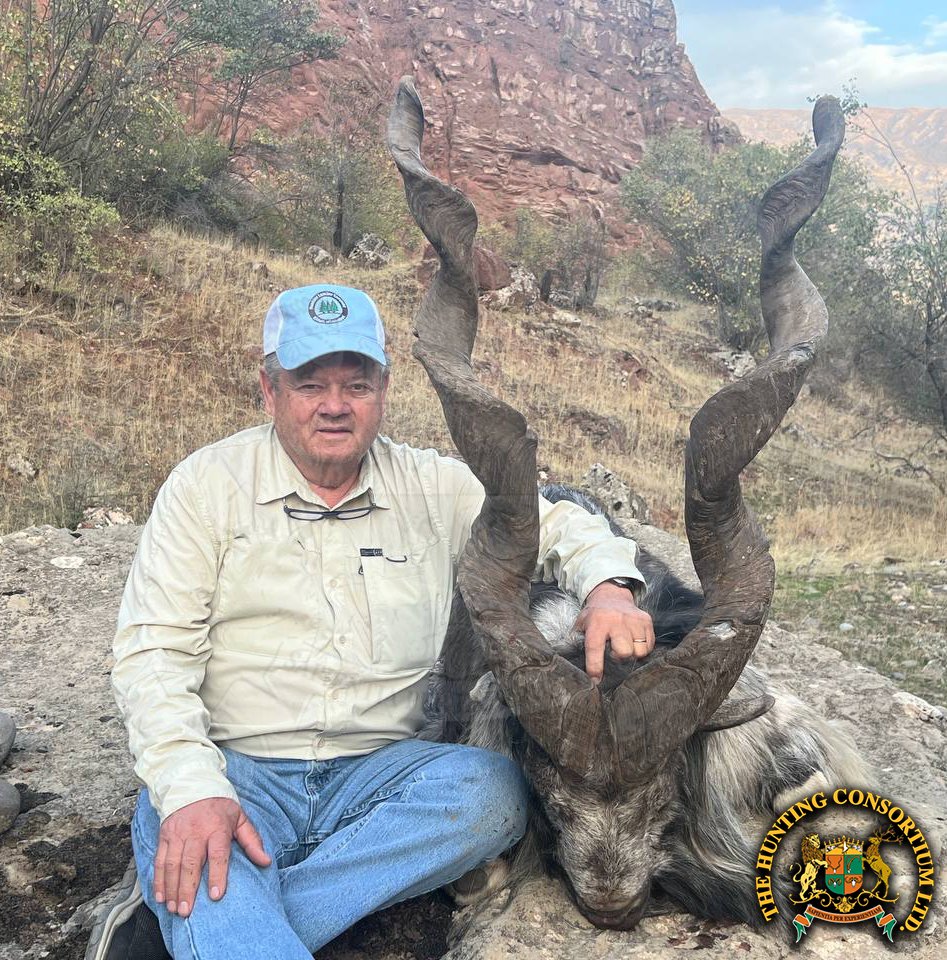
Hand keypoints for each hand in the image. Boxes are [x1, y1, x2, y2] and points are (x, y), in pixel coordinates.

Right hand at [153, 797, 270, 917]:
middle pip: (190, 863)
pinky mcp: (164, 837)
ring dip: (172, 889)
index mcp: (217, 827)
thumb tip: (266, 861)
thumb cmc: (220, 807)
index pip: (217, 853)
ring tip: (175, 908)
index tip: (216, 895)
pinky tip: (161, 897)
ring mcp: (177, 834)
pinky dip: (158, 881)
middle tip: (187, 911)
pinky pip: (159, 861)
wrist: (193, 785)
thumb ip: (252, 841)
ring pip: (172, 865)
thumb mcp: (240, 818)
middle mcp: (195, 831)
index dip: (217, 874)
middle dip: (188, 889)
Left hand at [574, 581, 654, 681]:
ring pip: (640, 650)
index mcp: (597, 623)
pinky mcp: (646, 620)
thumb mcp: (581, 624)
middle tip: (614, 652)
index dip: (595, 666)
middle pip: (624, 651)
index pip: (595, 648)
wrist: (612, 594)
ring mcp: (633, 620)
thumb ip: (576, 642)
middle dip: (619, 658)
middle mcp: (616, 621)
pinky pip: (650, 645)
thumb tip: (574, 665)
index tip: (595, 680)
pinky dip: (643, 648)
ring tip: (625, 646)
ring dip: (632, 654)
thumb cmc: (595, 615)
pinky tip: (634, 641)